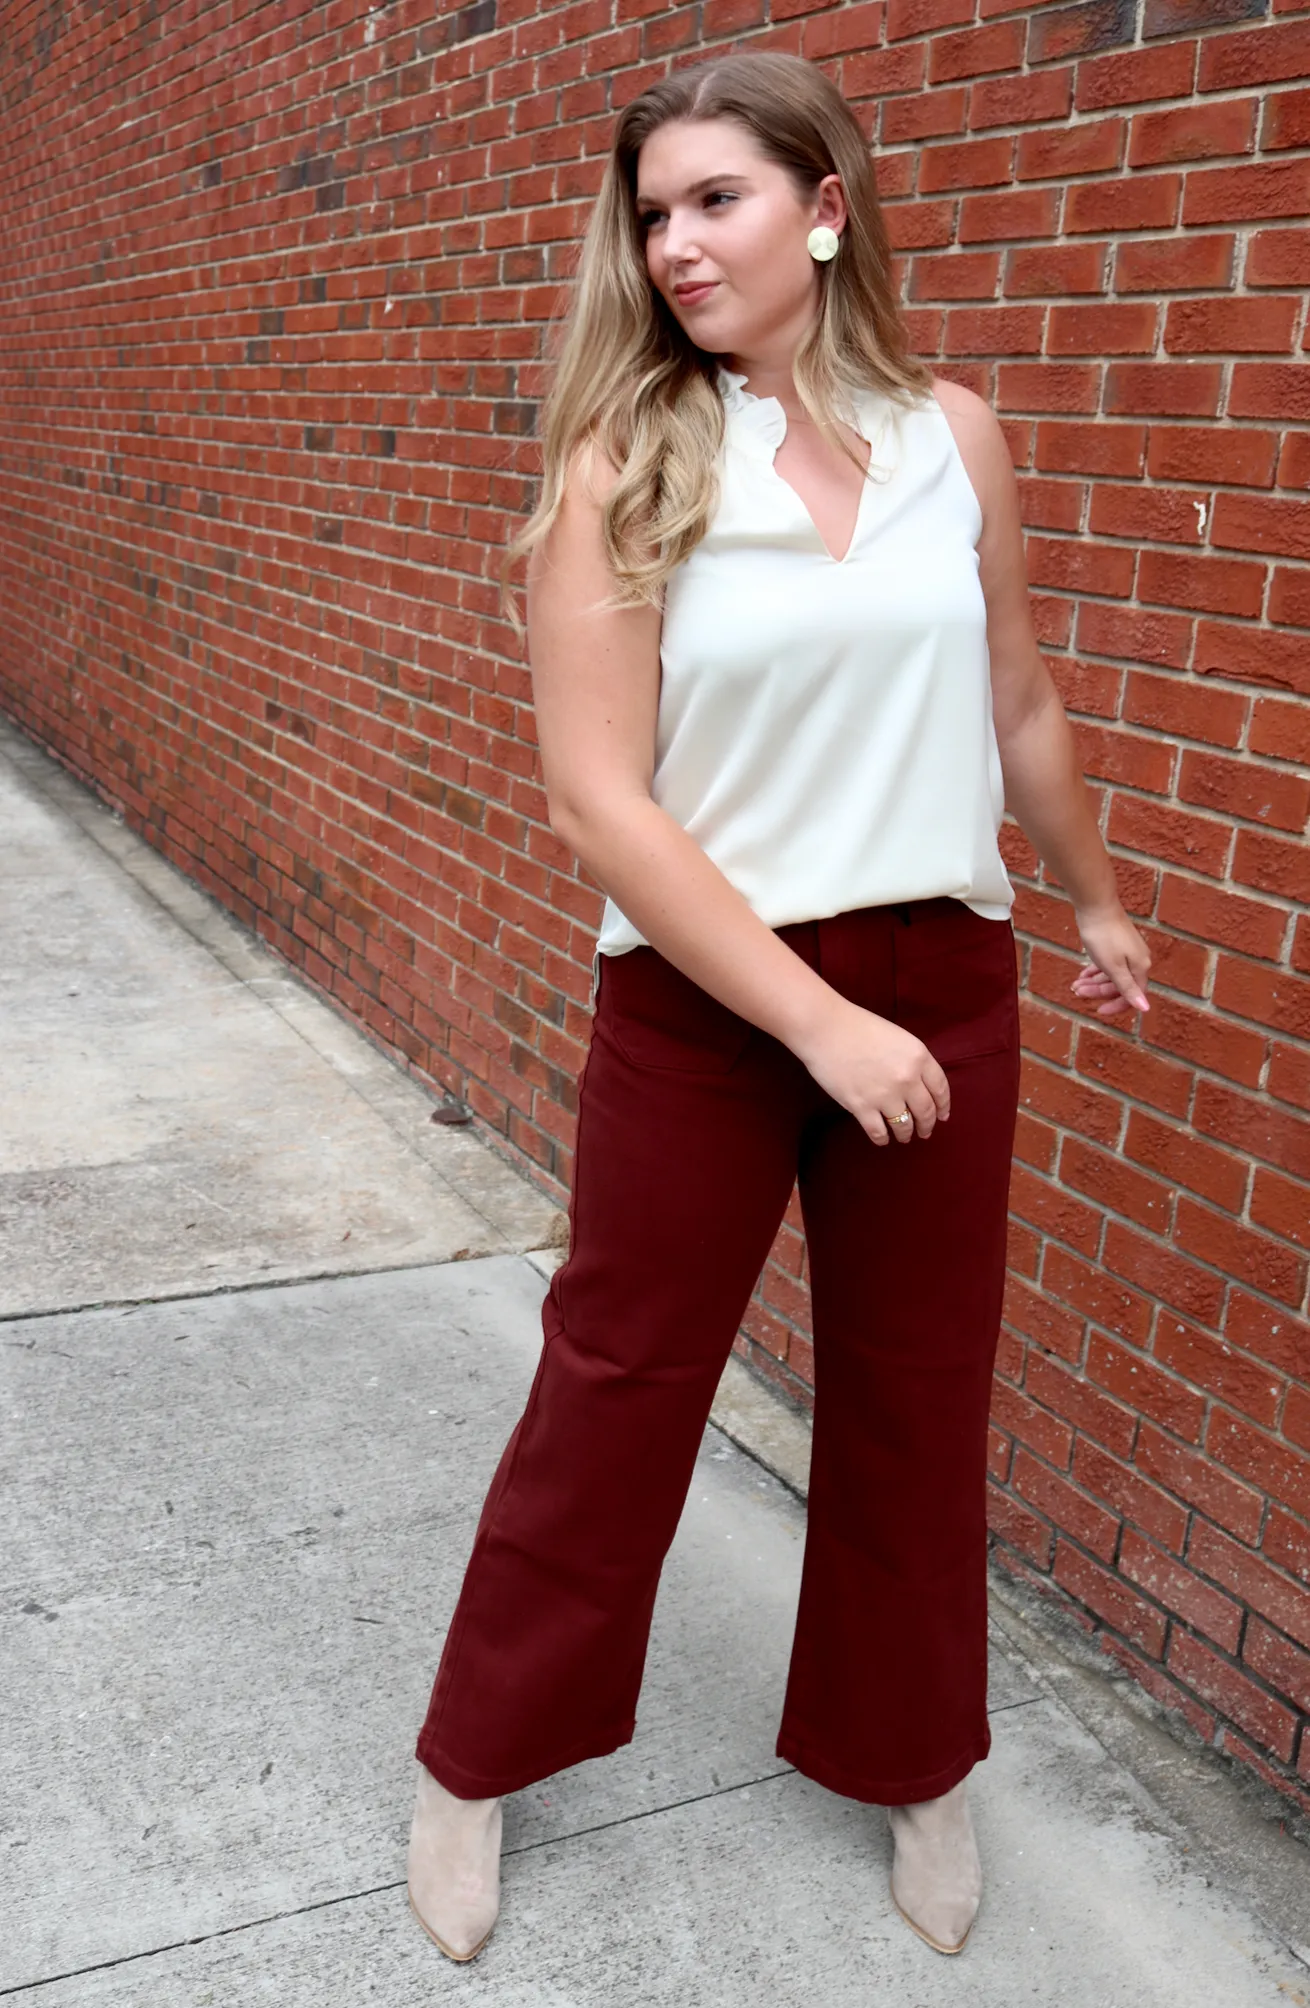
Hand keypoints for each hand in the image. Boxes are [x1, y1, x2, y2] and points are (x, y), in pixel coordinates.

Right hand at [791, 996, 950, 1146]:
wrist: (824, 1028)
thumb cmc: (858, 1026)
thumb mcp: (898, 1037)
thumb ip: (912, 1060)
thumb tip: (918, 1085)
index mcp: (918, 1056)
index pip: (941, 1089)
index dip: (943, 1106)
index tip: (943, 1116)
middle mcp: (907, 1079)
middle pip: (926, 1111)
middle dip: (927, 1125)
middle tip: (925, 1132)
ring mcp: (885, 1095)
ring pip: (904, 1125)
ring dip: (905, 1134)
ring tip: (903, 1136)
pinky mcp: (862, 1107)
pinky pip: (878, 1132)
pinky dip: (882, 1139)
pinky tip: (882, 1139)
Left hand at [1070, 901, 1151, 1018]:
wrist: (1096, 905)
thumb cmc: (1104, 936)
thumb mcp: (1113, 967)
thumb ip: (1128, 988)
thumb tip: (1145, 1008)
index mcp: (1140, 967)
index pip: (1132, 995)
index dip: (1115, 1005)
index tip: (1098, 1011)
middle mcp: (1138, 960)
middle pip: (1120, 985)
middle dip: (1098, 991)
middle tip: (1076, 990)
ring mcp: (1128, 951)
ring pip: (1112, 974)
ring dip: (1093, 982)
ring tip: (1075, 985)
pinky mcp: (1117, 943)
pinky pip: (1108, 963)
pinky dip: (1095, 970)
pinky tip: (1082, 974)